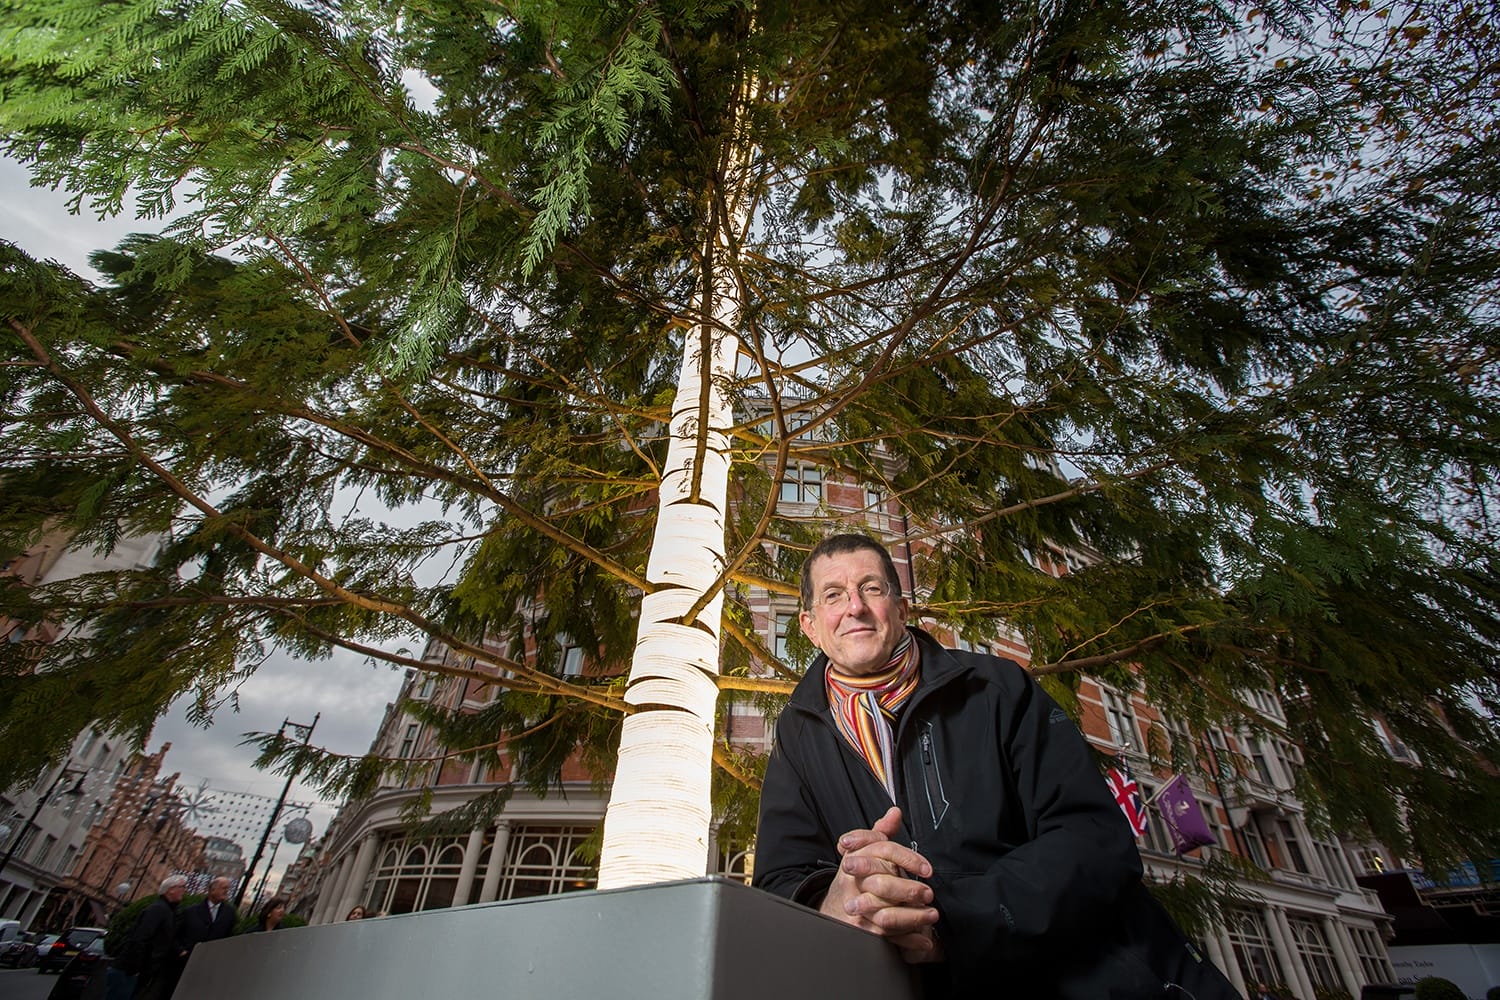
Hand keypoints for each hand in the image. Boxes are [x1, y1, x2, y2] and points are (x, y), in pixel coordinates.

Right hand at [819, 806, 943, 963]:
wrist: (834, 906)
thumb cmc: (854, 875)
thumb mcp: (862, 849)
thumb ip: (879, 831)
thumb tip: (895, 812)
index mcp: (856, 859)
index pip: (883, 851)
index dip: (908, 859)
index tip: (926, 869)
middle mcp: (855, 883)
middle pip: (884, 885)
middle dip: (910, 890)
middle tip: (928, 893)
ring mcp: (858, 908)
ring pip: (887, 916)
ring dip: (913, 917)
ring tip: (931, 915)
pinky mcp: (864, 929)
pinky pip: (889, 937)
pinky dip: (909, 940)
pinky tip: (923, 939)